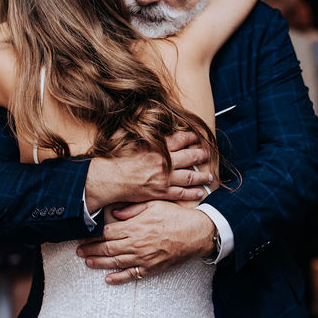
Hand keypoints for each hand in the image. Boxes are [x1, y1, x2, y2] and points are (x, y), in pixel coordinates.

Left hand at [76, 201, 213, 284]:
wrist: (195, 233)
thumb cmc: (175, 217)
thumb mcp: (154, 205)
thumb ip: (132, 210)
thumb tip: (115, 214)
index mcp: (135, 227)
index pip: (108, 232)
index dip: (95, 235)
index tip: (85, 235)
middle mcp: (136, 244)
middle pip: (107, 248)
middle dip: (90, 249)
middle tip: (78, 250)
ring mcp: (142, 258)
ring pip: (115, 262)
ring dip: (99, 263)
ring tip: (87, 262)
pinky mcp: (150, 268)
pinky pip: (131, 275)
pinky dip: (118, 278)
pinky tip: (108, 279)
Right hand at [84, 132, 212, 211]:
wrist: (108, 179)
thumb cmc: (115, 159)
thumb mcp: (130, 140)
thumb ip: (143, 134)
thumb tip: (148, 124)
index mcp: (157, 147)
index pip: (179, 139)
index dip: (190, 136)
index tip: (196, 136)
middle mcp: (164, 162)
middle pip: (189, 156)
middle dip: (201, 154)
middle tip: (208, 153)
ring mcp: (164, 178)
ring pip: (189, 176)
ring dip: (201, 176)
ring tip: (209, 176)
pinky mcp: (161, 192)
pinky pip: (181, 193)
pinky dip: (192, 192)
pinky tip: (200, 191)